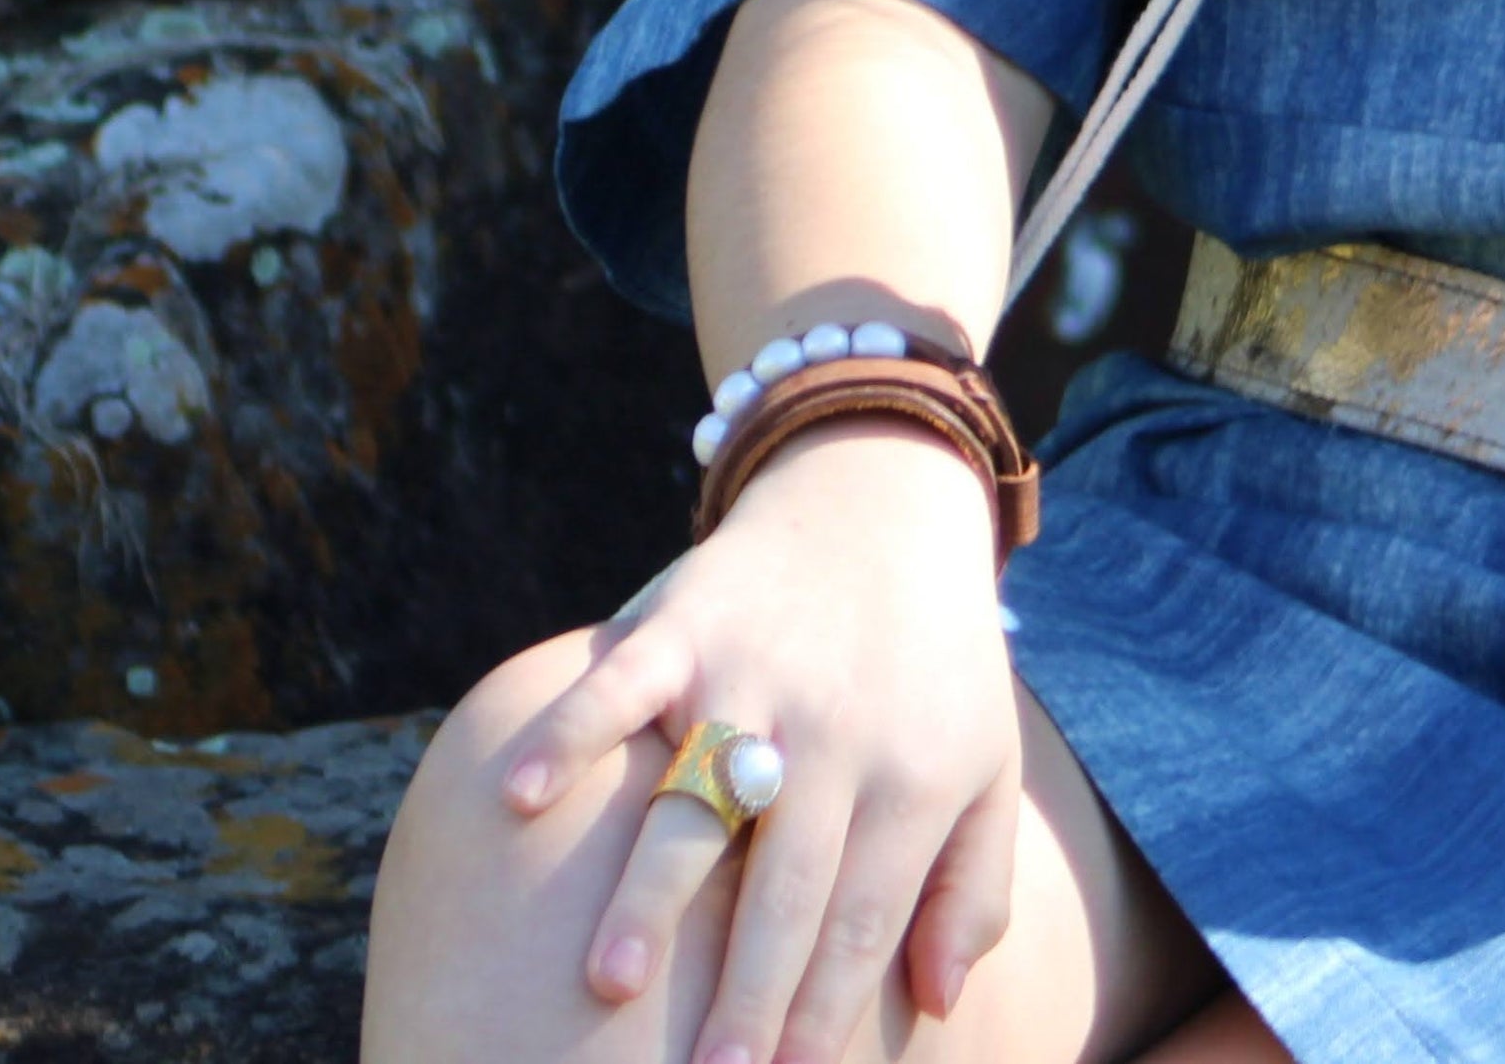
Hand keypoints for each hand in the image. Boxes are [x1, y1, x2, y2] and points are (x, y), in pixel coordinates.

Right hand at [498, 426, 1017, 1063]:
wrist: (887, 497)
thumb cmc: (935, 662)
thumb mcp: (986, 764)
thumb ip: (975, 887)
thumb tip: (939, 1003)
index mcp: (910, 772)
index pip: (862, 916)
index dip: (824, 1007)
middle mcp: (835, 729)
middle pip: (787, 881)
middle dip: (747, 989)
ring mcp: (756, 672)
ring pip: (699, 794)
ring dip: (651, 888)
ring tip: (612, 980)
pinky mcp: (690, 619)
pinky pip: (624, 682)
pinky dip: (568, 732)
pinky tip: (517, 798)